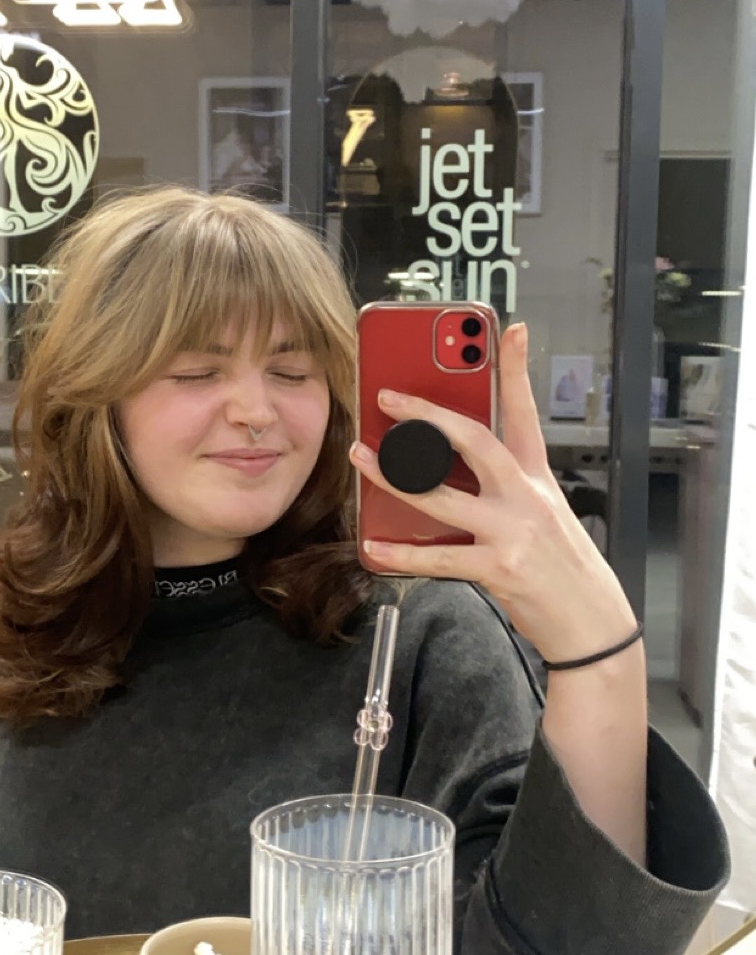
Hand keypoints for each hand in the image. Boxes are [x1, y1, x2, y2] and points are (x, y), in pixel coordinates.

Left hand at [349, 322, 637, 664]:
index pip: (524, 413)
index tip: (507, 330)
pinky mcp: (501, 570)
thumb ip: (504, 485)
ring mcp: (514, 532)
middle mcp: (527, 497)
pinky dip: (402, 553)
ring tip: (362, 459)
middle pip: (475, 441)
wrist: (593, 624)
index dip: (516, 370)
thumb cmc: (561, 566)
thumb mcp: (544, 513)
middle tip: (388, 397)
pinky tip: (374, 546)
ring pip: (443, 496)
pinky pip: (439, 557)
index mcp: (537, 478)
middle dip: (427, 415)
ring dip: (395, 476)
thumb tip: (449, 464)